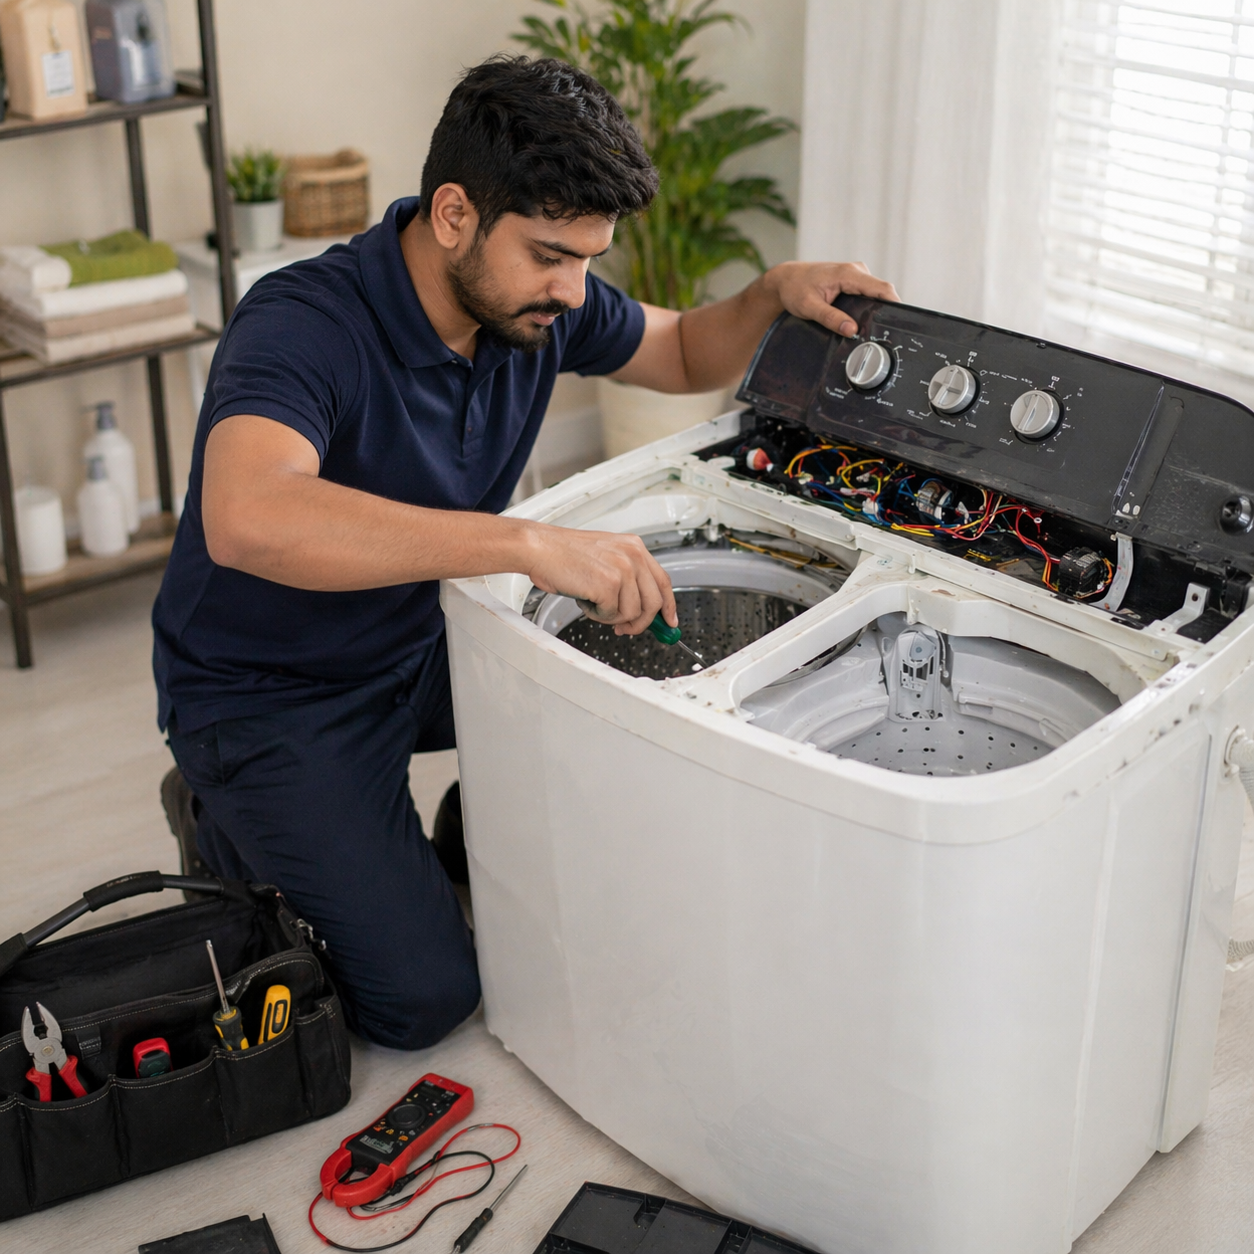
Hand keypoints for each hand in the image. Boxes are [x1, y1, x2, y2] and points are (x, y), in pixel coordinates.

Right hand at [525, 524, 675, 636]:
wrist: (541, 549)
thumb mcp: (606, 556)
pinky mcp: (609, 585)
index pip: (663, 582)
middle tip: (625, 628)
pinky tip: (586, 601)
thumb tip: (641, 607)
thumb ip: (627, 577)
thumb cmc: (564, 554)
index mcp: (635, 547)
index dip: (669, 606)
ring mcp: (622, 570)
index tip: (669, 621)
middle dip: (641, 622)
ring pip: (633, 613)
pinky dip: (598, 615)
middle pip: (654, 602)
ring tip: (594, 604)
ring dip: (612, 617)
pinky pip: (612, 615)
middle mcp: (633, 556)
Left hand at [763, 261, 898, 337]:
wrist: (785, 279)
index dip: (894, 303)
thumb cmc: (794, 289)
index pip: (881, 288)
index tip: (900, 320)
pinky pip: (868, 292)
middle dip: (885, 309)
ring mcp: (855, 274)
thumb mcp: (809, 307)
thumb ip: (830, 318)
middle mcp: (855, 270)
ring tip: (874, 326)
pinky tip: (864, 318)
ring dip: (877, 307)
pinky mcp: (852, 279)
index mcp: (848, 274)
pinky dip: (869, 304)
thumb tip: (851, 330)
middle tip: (884, 331)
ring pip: (875, 292)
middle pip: (882, 291)